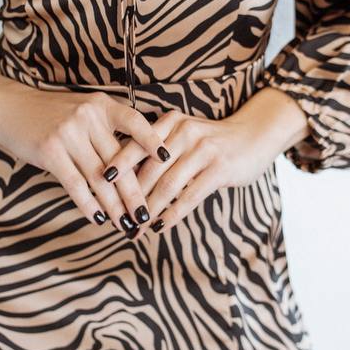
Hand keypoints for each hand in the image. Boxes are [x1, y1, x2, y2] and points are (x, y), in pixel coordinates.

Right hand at [0, 80, 171, 235]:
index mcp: (102, 105)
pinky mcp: (50, 150)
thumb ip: (106, 130)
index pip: (135, 123)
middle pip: (120, 162)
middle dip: (135, 193)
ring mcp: (69, 133)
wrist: (8, 107)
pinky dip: (89, 205)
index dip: (152, 141)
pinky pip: (76, 185)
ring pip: (100, 178)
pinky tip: (99, 219)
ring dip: (115, 207)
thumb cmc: (50, 114)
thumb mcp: (82, 111)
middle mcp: (89, 117)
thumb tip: (134, 165)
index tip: (167, 161)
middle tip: (147, 216)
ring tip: (127, 225)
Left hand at [102, 85, 310, 240]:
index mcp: (170, 122)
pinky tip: (160, 226)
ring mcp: (203, 149)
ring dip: (149, 209)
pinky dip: (173, 213)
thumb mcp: (183, 135)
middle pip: (148, 169)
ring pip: (167, 184)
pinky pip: (190, 195)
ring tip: (135, 228)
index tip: (94, 185)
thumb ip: (157, 150)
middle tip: (115, 218)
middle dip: (130, 197)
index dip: (115, 166)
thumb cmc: (211, 141)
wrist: (254, 134)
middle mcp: (184, 131)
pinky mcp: (220, 168)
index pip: (135, 145)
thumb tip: (122, 180)